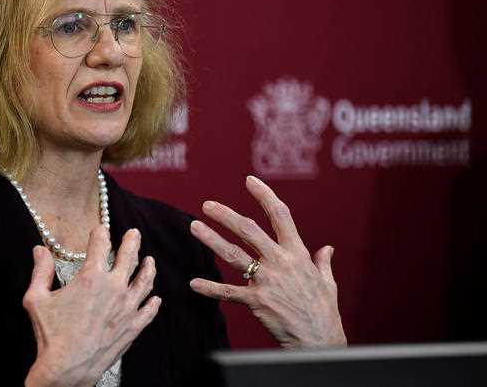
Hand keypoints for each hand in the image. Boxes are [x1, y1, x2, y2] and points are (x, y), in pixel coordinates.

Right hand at [23, 226, 160, 386]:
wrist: (67, 369)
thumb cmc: (51, 334)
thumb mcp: (36, 298)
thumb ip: (40, 271)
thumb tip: (39, 250)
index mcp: (91, 277)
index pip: (100, 245)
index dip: (100, 234)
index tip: (101, 229)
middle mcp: (114, 288)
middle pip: (129, 257)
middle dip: (131, 242)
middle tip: (134, 233)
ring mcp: (127, 308)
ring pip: (144, 281)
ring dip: (148, 268)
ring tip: (150, 260)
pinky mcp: (133, 327)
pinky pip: (149, 311)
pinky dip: (153, 303)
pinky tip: (156, 298)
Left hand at [189, 176, 345, 347]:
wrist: (320, 341)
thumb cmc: (324, 311)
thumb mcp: (328, 283)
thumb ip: (322, 263)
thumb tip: (326, 249)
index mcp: (297, 253)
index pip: (280, 215)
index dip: (264, 196)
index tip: (249, 181)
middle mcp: (280, 262)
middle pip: (249, 230)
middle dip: (226, 215)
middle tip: (207, 205)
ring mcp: (267, 281)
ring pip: (233, 254)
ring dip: (211, 240)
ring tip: (194, 227)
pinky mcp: (257, 302)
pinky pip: (228, 292)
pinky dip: (210, 288)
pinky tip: (194, 283)